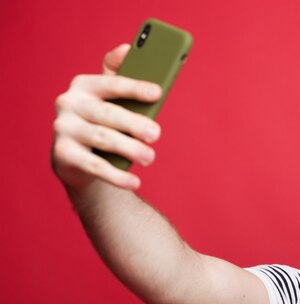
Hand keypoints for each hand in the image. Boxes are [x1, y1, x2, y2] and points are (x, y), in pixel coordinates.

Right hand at [52, 44, 162, 189]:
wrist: (79, 160)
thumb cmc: (104, 122)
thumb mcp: (111, 99)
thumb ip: (120, 76)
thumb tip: (127, 48)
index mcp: (83, 85)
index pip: (111, 83)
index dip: (134, 87)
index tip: (158, 92)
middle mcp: (68, 103)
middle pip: (107, 113)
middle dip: (134, 123)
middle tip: (157, 134)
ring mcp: (62, 129)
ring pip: (102, 139)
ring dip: (129, 149)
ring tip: (150, 157)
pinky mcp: (62, 155)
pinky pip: (94, 166)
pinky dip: (116, 176)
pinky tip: (134, 182)